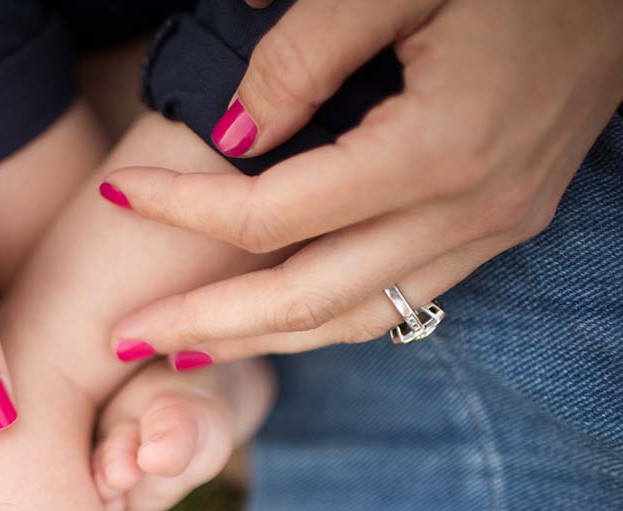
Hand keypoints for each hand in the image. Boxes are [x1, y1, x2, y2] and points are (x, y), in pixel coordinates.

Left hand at [104, 0, 622, 358]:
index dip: (181, 208)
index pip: (269, 213)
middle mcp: (468, 210)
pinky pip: (402, 299)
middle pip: (305, 300)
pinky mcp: (503, 222)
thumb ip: (302, 51)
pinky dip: (329, 316)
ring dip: (264, 339)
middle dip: (205, 323)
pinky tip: (281, 316)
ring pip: (356, 317)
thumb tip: (230, 134)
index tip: (119, 192)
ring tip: (186, 348)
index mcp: (435, 151)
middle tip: (124, 339)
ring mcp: (493, 227)